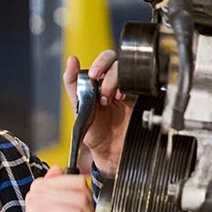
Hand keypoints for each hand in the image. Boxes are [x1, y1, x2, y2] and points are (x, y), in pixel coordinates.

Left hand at [64, 51, 131, 175]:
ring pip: (126, 68)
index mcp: (100, 82)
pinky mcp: (140, 97)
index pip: (102, 60)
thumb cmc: (95, 132)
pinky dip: (130, 86)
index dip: (98, 63)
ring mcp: (128, 88)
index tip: (92, 74)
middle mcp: (114, 82)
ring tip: (108, 98)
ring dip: (114, 79)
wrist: (111, 152)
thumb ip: (73, 85)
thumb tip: (71, 60)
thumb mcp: (78, 108)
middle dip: (105, 68)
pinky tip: (122, 98)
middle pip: (115, 59)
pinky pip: (139, 83)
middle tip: (98, 82)